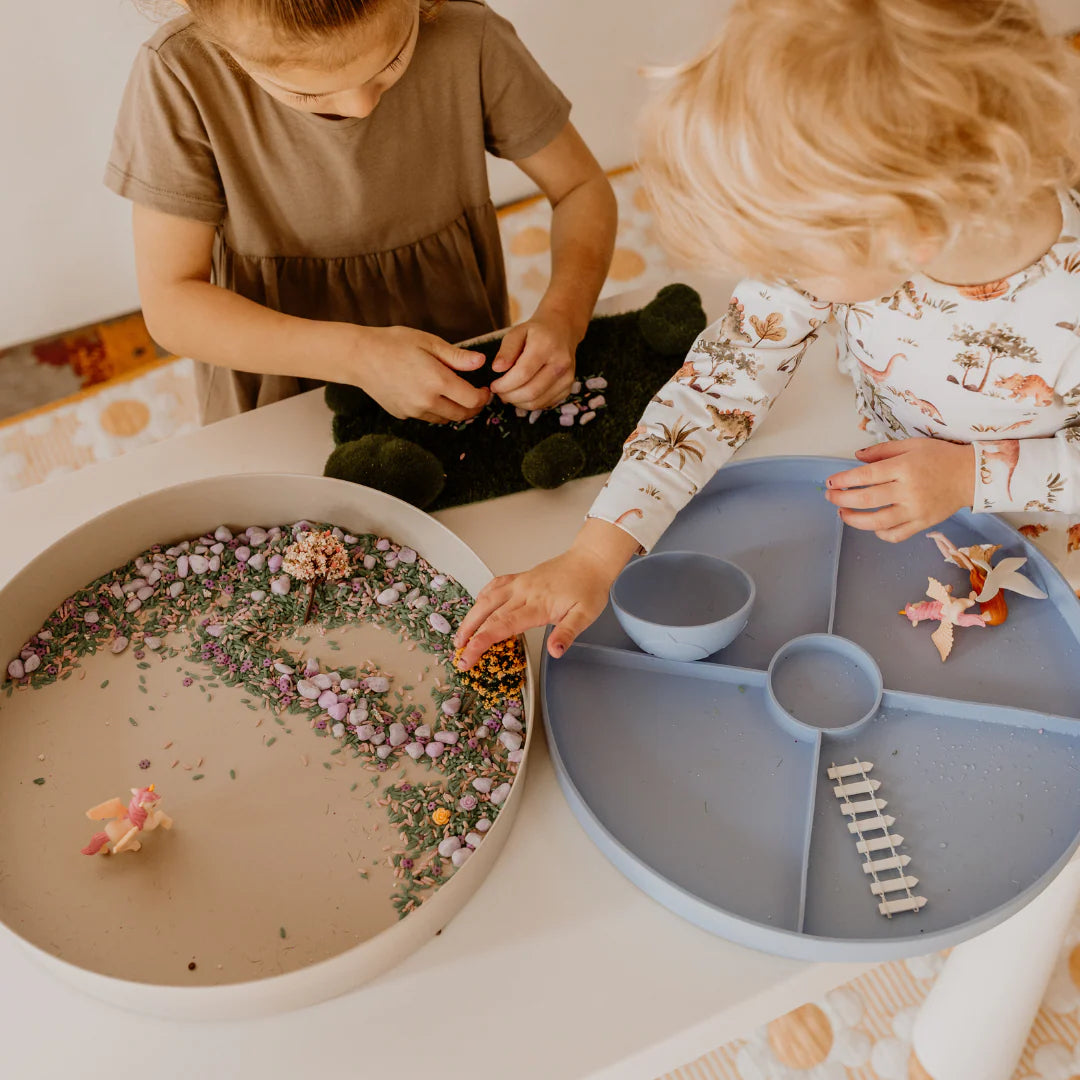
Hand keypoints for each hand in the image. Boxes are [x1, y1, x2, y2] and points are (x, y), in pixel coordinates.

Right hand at [350, 326, 490, 422]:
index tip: (484, 389)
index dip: (483, 397)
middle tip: (476, 396)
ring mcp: (413, 411)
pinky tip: (430, 394)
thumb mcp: (428, 342)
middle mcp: (427, 401)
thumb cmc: (394, 343)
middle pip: (461, 415)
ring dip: (454, 410)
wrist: (360, 357)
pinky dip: (435, 410)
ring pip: (444, 419)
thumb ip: (457, 356)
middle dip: (473, 408)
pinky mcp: (402, 415)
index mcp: (437, 381)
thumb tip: (480, 362)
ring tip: (454, 394)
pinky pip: (426, 417)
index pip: (471, 400)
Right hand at [453, 521, 639, 667]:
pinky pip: (495, 585)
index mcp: (537, 604)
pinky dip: (481, 596)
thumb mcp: (585, 615)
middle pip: (488, 614)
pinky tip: (477, 606)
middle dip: (469, 635)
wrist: (591, 560)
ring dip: (470, 618)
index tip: (468, 658)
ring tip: (461, 637)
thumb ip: (567, 634)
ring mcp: (520, 583)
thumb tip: (555, 651)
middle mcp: (524, 592)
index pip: (501, 626)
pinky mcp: (520, 577)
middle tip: (459, 655)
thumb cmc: (589, 587)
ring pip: (486, 599)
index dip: (480, 643)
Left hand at [488, 310, 579, 409]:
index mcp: (546, 346)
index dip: (504, 384)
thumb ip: (506, 350)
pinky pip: (544, 404)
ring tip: (509, 393)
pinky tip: (522, 394)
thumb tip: (497, 368)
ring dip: (518, 402)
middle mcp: (561, 363)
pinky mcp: (568, 388)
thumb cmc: (536, 332)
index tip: (493, 386)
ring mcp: (567, 378)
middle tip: (499, 392)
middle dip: (509, 396)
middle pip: (531, 392)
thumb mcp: (517, 332)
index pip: (523, 374)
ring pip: (537, 402)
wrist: (563, 330)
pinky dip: (529, 403)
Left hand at [825, 439, 975, 541]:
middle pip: (867, 499)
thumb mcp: (912, 444)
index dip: (843, 480)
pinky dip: (880, 533)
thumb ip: (882, 450)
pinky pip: (897, 534)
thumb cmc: (940, 456)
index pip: (865, 476)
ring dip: (854, 520)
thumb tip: (856, 457)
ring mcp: (915, 510)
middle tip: (831, 497)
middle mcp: (908, 490)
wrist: (971, 475)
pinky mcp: (923, 523)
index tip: (830, 482)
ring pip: (878, 521)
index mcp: (904, 467)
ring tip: (843, 513)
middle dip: (842, 499)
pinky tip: (872, 526)